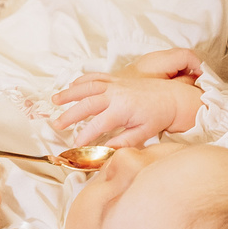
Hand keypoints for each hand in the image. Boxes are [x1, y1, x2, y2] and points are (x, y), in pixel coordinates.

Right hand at [51, 70, 202, 146]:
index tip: (76, 145)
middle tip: (57, 125)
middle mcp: (116, 94)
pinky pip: (96, 76)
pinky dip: (82, 80)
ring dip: (70, 93)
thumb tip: (105, 152)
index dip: (85, 135)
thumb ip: (123, 142)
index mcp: (122, 109)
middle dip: (70, 115)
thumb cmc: (159, 116)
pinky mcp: (117, 78)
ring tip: (55, 100)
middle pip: (87, 104)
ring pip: (87, 86)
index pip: (98, 124)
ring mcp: (115, 84)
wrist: (172, 97)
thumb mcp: (143, 133)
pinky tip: (72, 85)